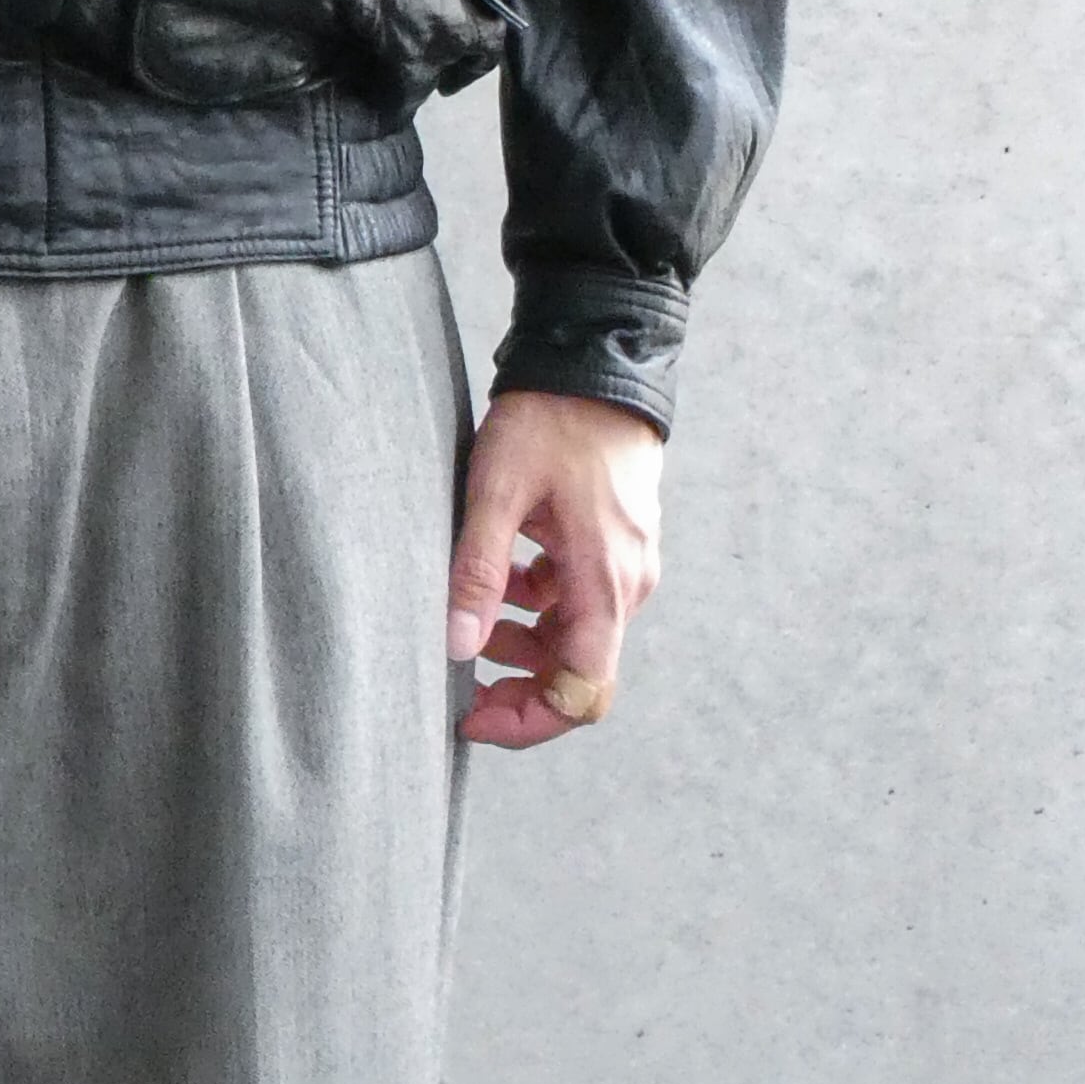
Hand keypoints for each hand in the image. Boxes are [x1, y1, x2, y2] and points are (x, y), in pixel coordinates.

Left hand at [448, 390, 663, 753]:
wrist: (597, 363)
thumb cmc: (551, 420)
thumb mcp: (497, 494)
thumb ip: (478, 572)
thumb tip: (457, 646)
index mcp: (604, 582)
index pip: (582, 694)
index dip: (528, 721)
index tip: (472, 714)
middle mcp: (627, 585)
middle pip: (579, 673)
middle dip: (519, 688)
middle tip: (460, 680)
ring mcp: (626, 565)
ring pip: (577, 636)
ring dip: (525, 644)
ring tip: (473, 618)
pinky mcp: (617, 546)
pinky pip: (579, 600)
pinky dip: (538, 606)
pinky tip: (500, 578)